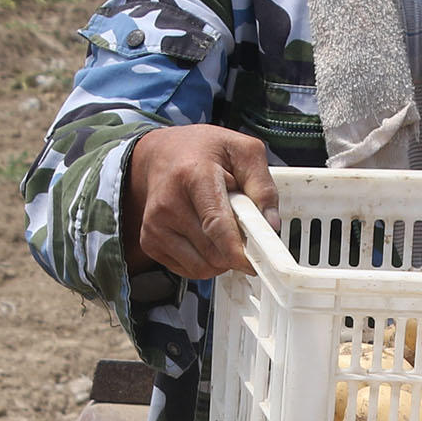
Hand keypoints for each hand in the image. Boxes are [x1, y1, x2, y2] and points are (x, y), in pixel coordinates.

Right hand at [125, 125, 279, 280]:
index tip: (257, 262)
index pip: (216, 224)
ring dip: (222, 258)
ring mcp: (156, 225)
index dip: (238, 251)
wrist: (162, 153)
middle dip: (236, 250)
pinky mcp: (150, 241)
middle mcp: (168, 203)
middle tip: (241, 226)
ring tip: (220, 226)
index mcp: (194, 176)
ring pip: (203, 267)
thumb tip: (271, 225)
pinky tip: (204, 234)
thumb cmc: (204, 151)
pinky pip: (190, 270)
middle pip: (213, 252)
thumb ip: (262, 186)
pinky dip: (206, 261)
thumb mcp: (243, 151)